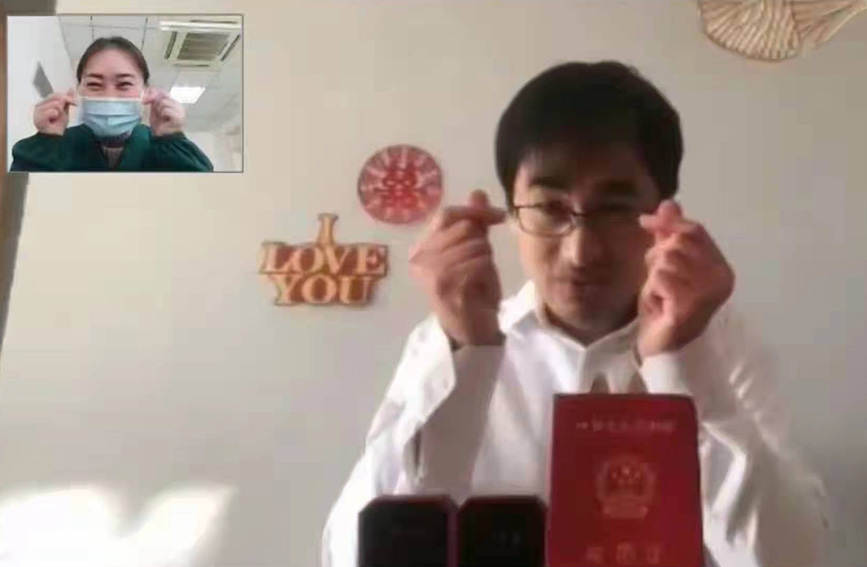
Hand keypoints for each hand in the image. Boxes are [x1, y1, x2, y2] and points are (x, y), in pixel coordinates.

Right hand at [34, 88, 75, 135]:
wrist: (56, 137)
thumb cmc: (58, 125)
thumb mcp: (65, 110)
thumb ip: (67, 99)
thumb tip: (71, 88)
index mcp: (45, 102)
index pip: (57, 94)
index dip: (67, 98)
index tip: (75, 103)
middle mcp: (39, 104)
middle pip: (57, 97)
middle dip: (62, 107)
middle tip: (59, 116)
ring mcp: (37, 111)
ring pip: (56, 104)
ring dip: (59, 113)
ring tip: (54, 119)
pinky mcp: (38, 117)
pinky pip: (52, 111)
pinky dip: (55, 116)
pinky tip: (52, 121)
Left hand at [143, 88, 184, 135]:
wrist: (164, 139)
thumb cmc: (160, 127)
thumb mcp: (155, 110)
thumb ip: (154, 100)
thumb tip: (150, 89)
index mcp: (174, 104)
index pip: (163, 92)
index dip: (153, 94)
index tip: (145, 100)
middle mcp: (178, 106)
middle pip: (163, 96)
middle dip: (154, 102)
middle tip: (152, 110)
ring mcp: (180, 111)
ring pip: (164, 102)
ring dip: (159, 110)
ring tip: (161, 118)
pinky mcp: (179, 117)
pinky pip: (165, 110)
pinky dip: (162, 115)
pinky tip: (164, 120)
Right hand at [409, 190, 506, 346]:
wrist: (472, 331)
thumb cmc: (473, 291)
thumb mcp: (475, 251)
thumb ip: (474, 223)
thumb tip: (477, 192)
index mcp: (422, 247)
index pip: (447, 214)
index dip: (475, 211)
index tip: (499, 216)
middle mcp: (419, 258)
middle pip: (462, 228)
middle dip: (482, 241)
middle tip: (484, 262)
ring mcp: (429, 272)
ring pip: (473, 245)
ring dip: (485, 259)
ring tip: (479, 277)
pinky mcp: (443, 286)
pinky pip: (476, 262)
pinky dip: (486, 271)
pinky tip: (480, 286)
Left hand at [636, 200, 734, 359]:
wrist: (663, 349)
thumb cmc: (666, 308)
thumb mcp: (665, 266)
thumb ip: (669, 235)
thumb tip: (669, 203)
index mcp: (720, 268)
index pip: (695, 230)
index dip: (668, 223)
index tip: (644, 222)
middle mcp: (721, 278)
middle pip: (678, 242)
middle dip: (658, 256)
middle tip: (658, 281)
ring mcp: (707, 293)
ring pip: (667, 260)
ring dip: (654, 276)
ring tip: (660, 296)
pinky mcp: (689, 306)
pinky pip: (661, 279)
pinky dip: (652, 290)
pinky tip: (660, 305)